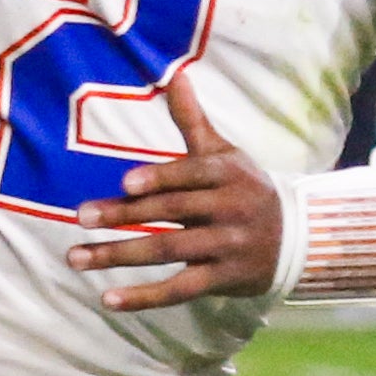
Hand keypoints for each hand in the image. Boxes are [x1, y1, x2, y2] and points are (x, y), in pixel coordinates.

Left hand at [68, 70, 282, 312]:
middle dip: (125, 215)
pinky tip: (109, 299)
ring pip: (169, 251)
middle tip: (82, 217)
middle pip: (171, 212)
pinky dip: (144, 296)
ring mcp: (226, 247)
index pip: (190, 174)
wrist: (298, 239)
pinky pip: (180, 290)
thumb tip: (175, 75)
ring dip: (119, 255)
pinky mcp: (223, 280)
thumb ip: (193, 121)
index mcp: (227, 174)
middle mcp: (228, 209)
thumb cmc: (246, 189)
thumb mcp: (224, 155)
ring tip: (77, 257)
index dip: (159, 178)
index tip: (125, 183)